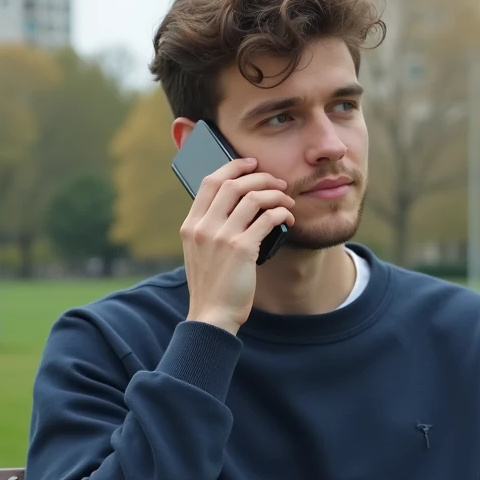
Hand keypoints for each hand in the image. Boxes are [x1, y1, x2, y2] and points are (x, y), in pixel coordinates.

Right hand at [180, 156, 295, 334]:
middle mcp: (203, 227)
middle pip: (233, 184)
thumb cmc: (211, 285)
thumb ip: (209, 228)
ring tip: (287, 201)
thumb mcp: (199, 252)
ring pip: (253, 198)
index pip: (209, 182)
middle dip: (260, 177)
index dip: (232, 167)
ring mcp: (221, 237)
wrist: (212, 315)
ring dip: (275, 194)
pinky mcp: (242, 249)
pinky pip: (267, 219)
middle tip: (277, 182)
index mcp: (191, 225)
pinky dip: (281, 213)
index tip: (251, 164)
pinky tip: (288, 219)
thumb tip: (235, 205)